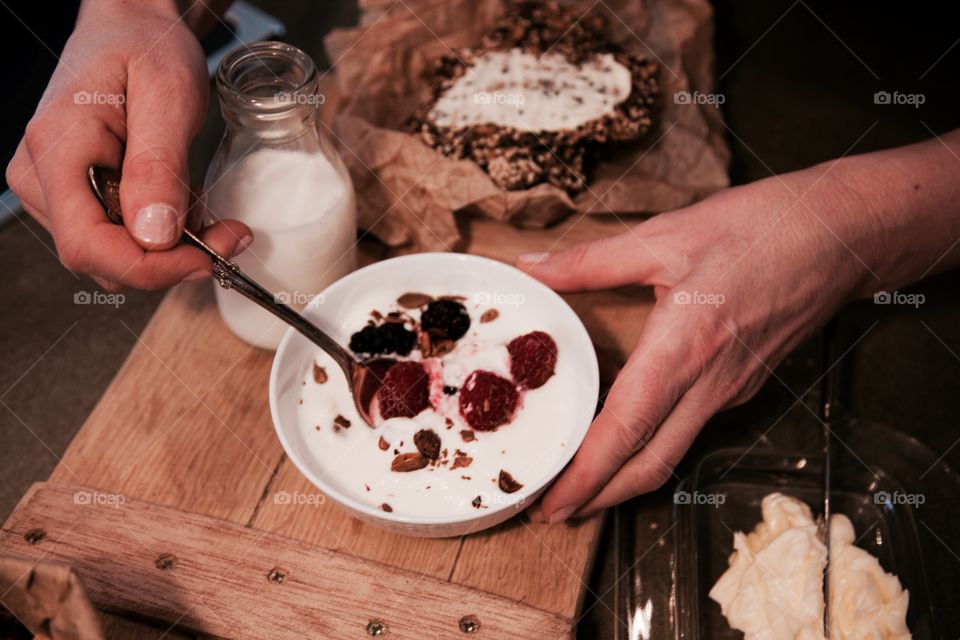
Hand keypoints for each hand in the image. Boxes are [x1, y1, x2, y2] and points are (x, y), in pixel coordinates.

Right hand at [5, 0, 251, 290]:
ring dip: (168, 250)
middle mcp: (40, 177)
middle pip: (102, 259)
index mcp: (56, 150)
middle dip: (171, 259)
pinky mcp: (71, 195)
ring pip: (111, 256)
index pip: (88, 246)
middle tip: (228, 233)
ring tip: (204, 208)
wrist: (133, 27)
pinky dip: (158, 236)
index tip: (209, 257)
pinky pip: (115, 239)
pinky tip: (181, 205)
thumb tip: (156, 236)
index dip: (152, 267)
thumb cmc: (147, 46)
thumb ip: (159, 167)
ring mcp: (52, 189)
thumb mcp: (169, 97)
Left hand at [517, 166, 873, 521]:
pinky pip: (690, 425)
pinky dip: (652, 440)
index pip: (625, 431)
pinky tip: (626, 424)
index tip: (552, 504)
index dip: (585, 476)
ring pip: (672, 451)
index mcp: (682, 349)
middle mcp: (709, 384)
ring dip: (625, 476)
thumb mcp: (663, 236)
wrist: (840, 236)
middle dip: (600, 498)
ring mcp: (730, 390)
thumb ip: (589, 261)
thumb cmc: (760, 230)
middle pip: (650, 464)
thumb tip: (532, 268)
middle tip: (553, 511)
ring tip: (581, 479)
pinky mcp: (742, 383)